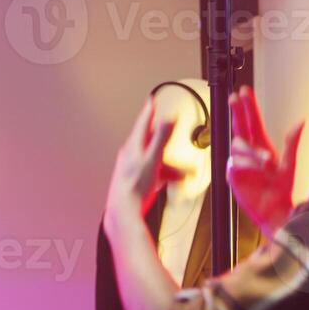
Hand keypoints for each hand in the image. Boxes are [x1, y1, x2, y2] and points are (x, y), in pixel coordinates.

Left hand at [106, 96, 180, 218]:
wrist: (124, 210)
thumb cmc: (134, 186)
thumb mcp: (152, 159)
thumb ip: (160, 139)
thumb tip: (168, 118)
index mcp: (133, 147)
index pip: (142, 123)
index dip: (148, 110)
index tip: (151, 99)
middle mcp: (131, 155)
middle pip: (152, 142)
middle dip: (167, 142)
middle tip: (173, 133)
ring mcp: (134, 167)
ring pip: (157, 159)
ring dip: (172, 165)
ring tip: (184, 173)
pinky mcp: (138, 179)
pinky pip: (156, 172)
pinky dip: (166, 174)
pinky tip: (174, 181)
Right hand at [228, 86, 302, 239]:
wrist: (271, 209)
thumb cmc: (280, 188)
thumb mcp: (289, 164)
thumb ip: (292, 142)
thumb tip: (300, 122)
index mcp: (262, 146)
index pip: (252, 122)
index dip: (248, 107)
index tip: (243, 92)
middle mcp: (249, 152)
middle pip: (239, 126)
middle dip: (238, 111)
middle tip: (234, 97)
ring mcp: (239, 162)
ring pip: (238, 146)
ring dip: (252, 153)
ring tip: (266, 163)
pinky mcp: (232, 174)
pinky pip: (235, 163)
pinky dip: (246, 166)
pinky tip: (253, 172)